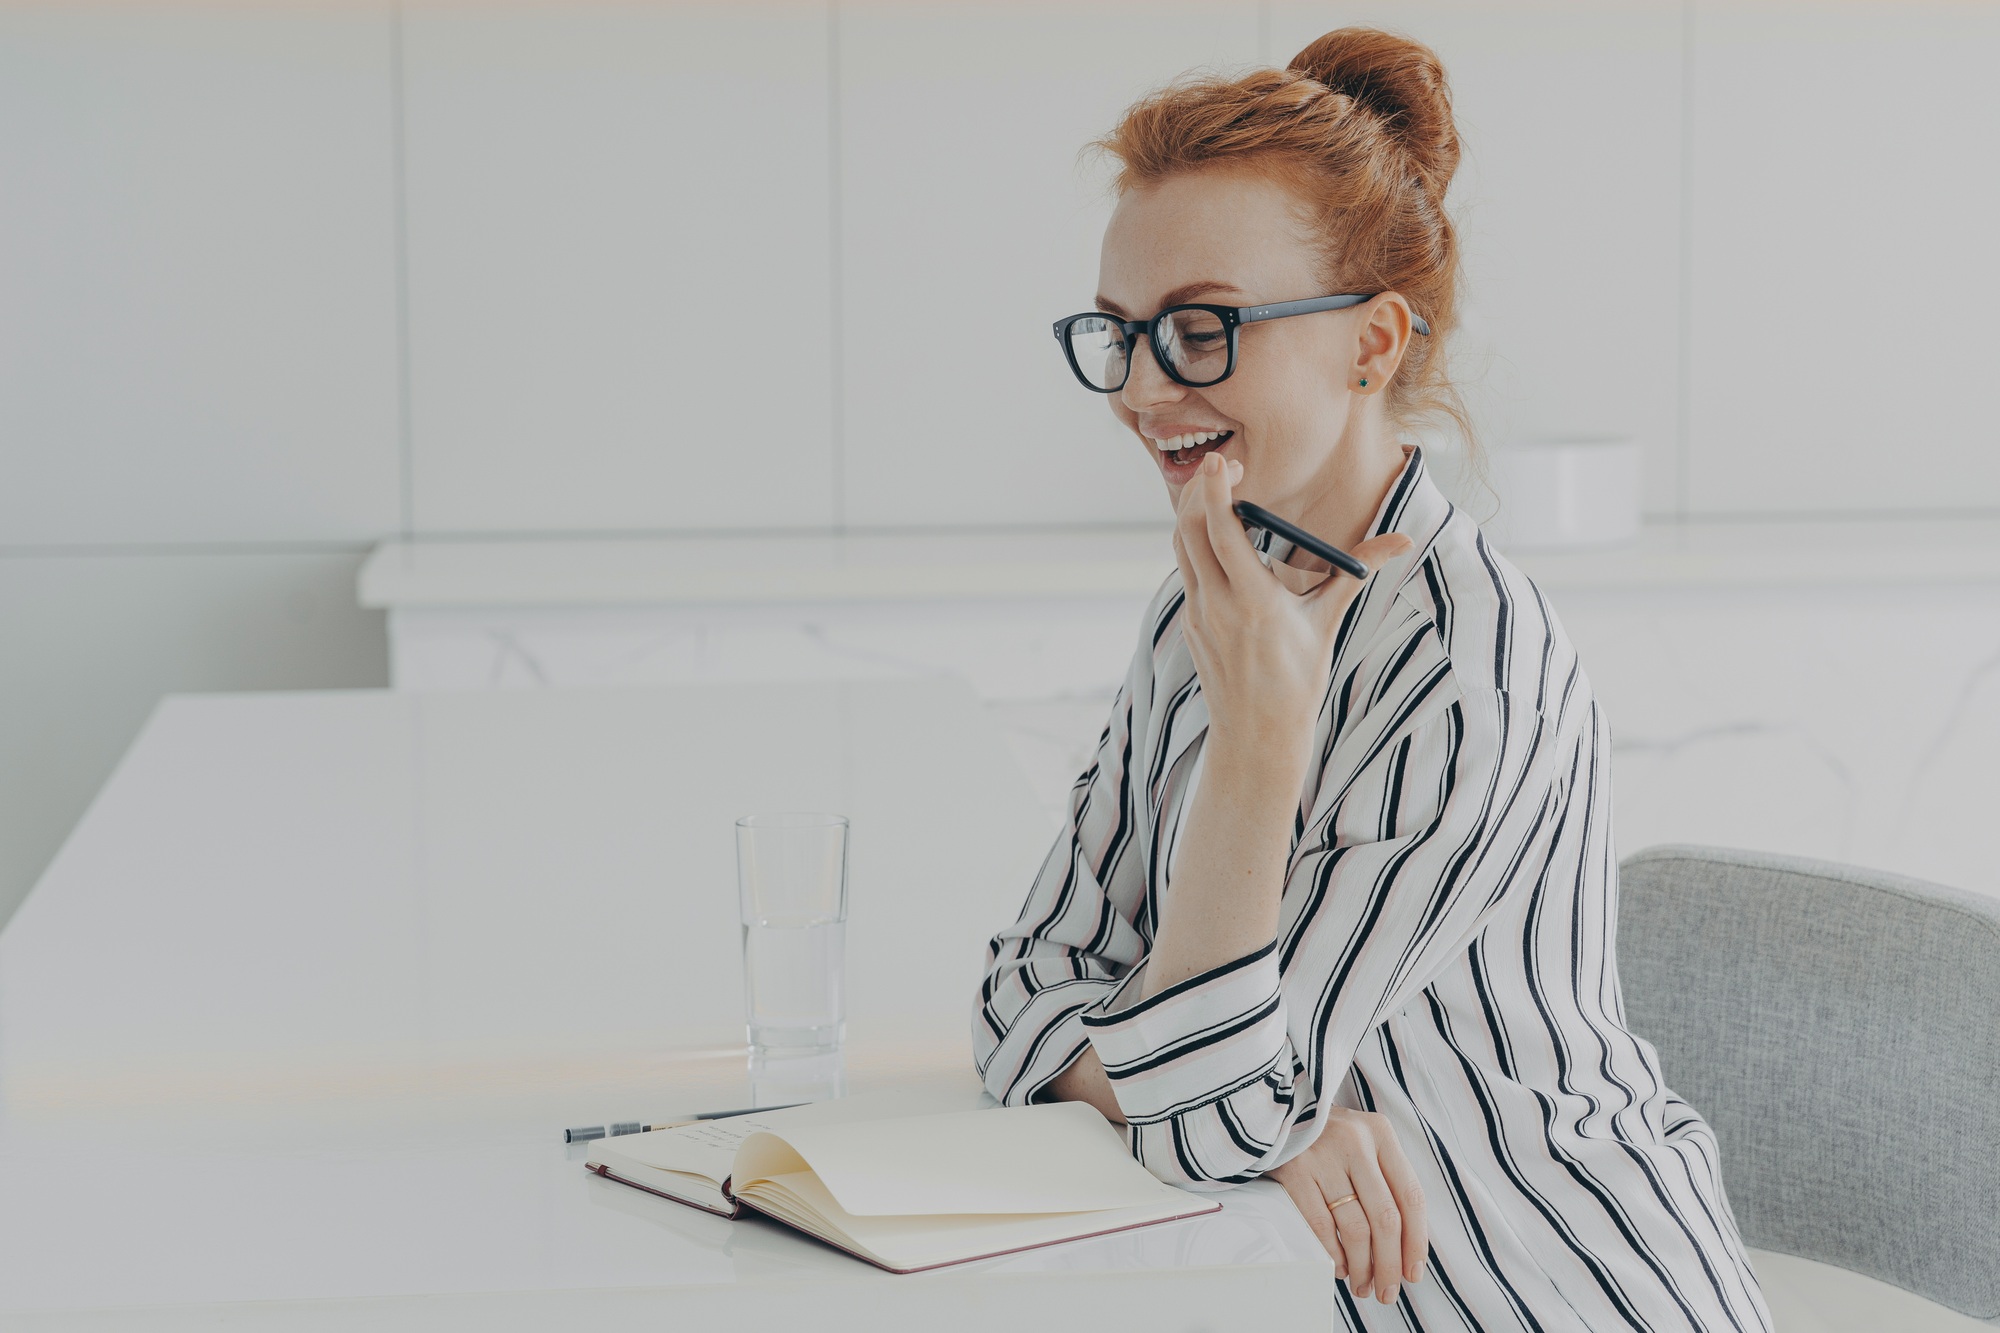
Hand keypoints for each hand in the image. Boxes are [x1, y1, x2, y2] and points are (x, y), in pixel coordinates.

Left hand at [1170, 453, 1411, 773]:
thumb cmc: (1298, 681)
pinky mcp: (1191, 623)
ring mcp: (1197, 614)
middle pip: (1191, 529)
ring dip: (1194, 513)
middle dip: (1202, 490)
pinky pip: (1186, 569)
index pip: (1222, 531)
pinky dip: (1195, 542)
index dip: (1217, 490)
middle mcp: (1216, 605)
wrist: (1258, 734)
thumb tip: (1402, 540)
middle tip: (1226, 467)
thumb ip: (1356, 572)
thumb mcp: (1328, 623)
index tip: (1221, 460)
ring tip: (1220, 492)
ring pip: (1181, 546)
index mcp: (1253, 602)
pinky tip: (1217, 534)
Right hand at [1269, 1106, 1428, 1304]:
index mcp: (1381, 1134)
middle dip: (1390, 1264)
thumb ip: (1386, 1179)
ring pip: (1355, 1228)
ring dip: (1362, 1266)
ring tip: (1362, 1284)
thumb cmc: (1328, 1135)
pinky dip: (1333, 1254)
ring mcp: (1323, 1155)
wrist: (1278, 1110)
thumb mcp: (1364, 1142)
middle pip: (1385, 1218)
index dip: (1416, 1241)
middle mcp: (1356, 1142)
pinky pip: (1321, 1225)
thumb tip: (1405, 1246)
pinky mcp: (1294, 1169)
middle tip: (1388, 1291)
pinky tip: (1338, 1266)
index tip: (1413, 1272)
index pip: (1411, 1196)